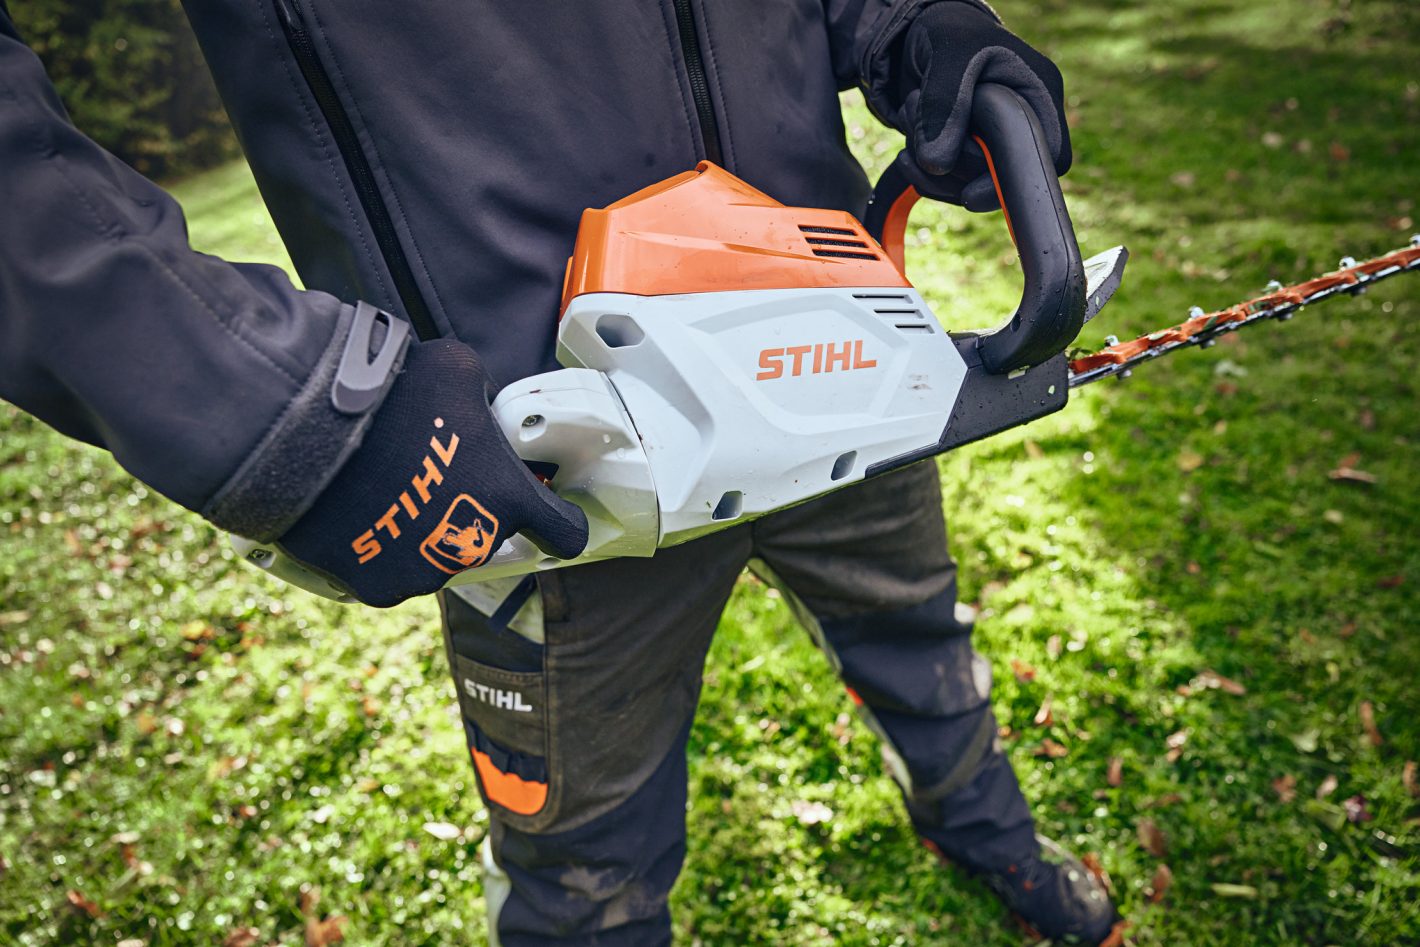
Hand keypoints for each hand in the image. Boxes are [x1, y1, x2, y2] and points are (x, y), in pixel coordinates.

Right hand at [279, 339, 587, 606]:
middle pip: (488, 537)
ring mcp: (425, 572)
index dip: (558, 521)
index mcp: (507, 498)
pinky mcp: (378, 588)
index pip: (565, 531)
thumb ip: (483, 396)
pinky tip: (362, 517)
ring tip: (390, 493)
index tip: (549, 512)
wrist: (312, 432)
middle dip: (472, 512)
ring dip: (425, 533)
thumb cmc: (393, 396)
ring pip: (438, 558)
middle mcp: (473, 544)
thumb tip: (476, 400)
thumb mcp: (458, 371)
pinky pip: (391, 572)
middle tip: (435, 478)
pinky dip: (381, 552)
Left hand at [893, 1, 1069, 209]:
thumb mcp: (948, 52)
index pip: (1050, 156)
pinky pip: (949, 186)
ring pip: (970, 186)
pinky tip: (908, 151)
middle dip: (953, 162)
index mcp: (1038, 94)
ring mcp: (994, 143)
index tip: (970, 190)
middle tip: (917, 113)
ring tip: (911, 112)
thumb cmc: (947, 30)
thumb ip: (944, 104)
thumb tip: (938, 163)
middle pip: (1002, 179)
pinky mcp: (968, 154)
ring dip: (931, 167)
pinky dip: (923, 175)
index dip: (1014, 180)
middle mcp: (1023, 123)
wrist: (919, 35)